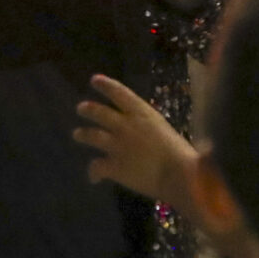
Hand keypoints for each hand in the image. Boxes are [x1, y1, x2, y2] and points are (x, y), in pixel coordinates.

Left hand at [76, 73, 198, 204]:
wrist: (179, 175)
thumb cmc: (181, 153)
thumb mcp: (166, 131)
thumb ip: (152, 129)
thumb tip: (148, 134)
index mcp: (142, 113)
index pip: (119, 93)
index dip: (105, 85)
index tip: (94, 80)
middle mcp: (125, 126)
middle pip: (99, 113)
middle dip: (88, 109)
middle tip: (80, 108)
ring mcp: (116, 145)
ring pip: (91, 136)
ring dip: (82, 134)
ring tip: (77, 134)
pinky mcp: (113, 166)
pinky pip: (96, 167)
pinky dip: (93, 172)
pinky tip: (94, 177)